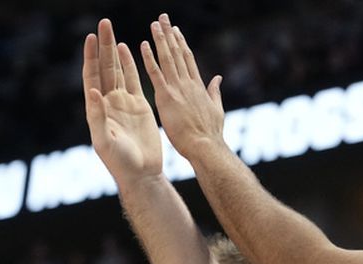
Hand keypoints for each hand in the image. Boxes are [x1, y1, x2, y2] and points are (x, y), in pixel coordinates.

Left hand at [82, 19, 161, 182]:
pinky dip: (130, 64)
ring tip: (111, 31)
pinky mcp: (138, 105)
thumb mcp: (104, 141)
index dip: (90, 58)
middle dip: (103, 46)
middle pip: (104, 69)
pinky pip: (133, 79)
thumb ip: (98, 117)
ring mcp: (122, 103)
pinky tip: (126, 49)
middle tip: (103, 23)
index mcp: (96, 110)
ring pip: (117, 71)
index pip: (91, 78)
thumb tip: (93, 93)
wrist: (141, 172)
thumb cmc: (119, 162)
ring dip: (113, 51)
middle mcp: (107, 103)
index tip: (90, 38)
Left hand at [140, 14, 225, 160]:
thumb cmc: (210, 134)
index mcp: (198, 86)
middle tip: (163, 17)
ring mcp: (177, 88)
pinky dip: (149, 59)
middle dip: (170, 34)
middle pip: (177, 53)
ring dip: (160, 39)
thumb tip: (218, 78)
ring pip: (167, 58)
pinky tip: (143, 44)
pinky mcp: (166, 98)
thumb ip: (214, 91)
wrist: (205, 147)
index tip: (176, 30)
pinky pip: (155, 74)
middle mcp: (188, 83)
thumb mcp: (216, 109)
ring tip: (155, 23)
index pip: (187, 59)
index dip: (181, 43)